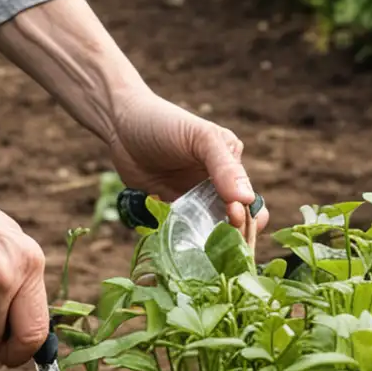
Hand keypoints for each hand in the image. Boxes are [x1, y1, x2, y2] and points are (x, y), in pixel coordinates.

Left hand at [105, 88, 267, 234]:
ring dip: (205, 242)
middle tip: (216, 240)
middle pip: (233, 224)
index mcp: (231, 166)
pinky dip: (182, 240)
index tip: (232, 219)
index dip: (247, 217)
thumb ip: (224, 166)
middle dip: (229, 237)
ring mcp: (193, 200)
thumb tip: (246, 199)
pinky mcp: (171, 211)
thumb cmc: (163, 123)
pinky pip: (183, 232)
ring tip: (197, 247)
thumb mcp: (200, 137)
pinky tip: (176, 242)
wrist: (120, 124)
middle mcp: (216, 187)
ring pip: (208, 232)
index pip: (250, 203)